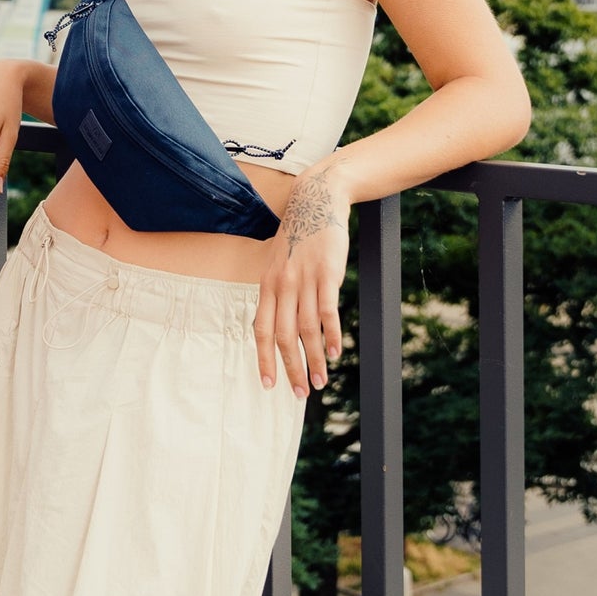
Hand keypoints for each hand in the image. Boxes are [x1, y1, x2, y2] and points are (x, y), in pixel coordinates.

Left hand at [253, 168, 347, 394]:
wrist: (316, 202)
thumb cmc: (298, 238)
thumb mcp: (277, 264)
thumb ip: (277, 294)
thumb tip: (279, 327)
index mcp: (267, 285)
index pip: (262, 330)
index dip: (264, 359)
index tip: (268, 384)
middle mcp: (281, 285)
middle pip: (284, 336)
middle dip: (292, 368)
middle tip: (301, 393)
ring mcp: (303, 280)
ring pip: (306, 329)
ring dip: (314, 359)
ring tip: (321, 381)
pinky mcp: (327, 274)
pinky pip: (327, 311)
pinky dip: (331, 335)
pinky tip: (335, 353)